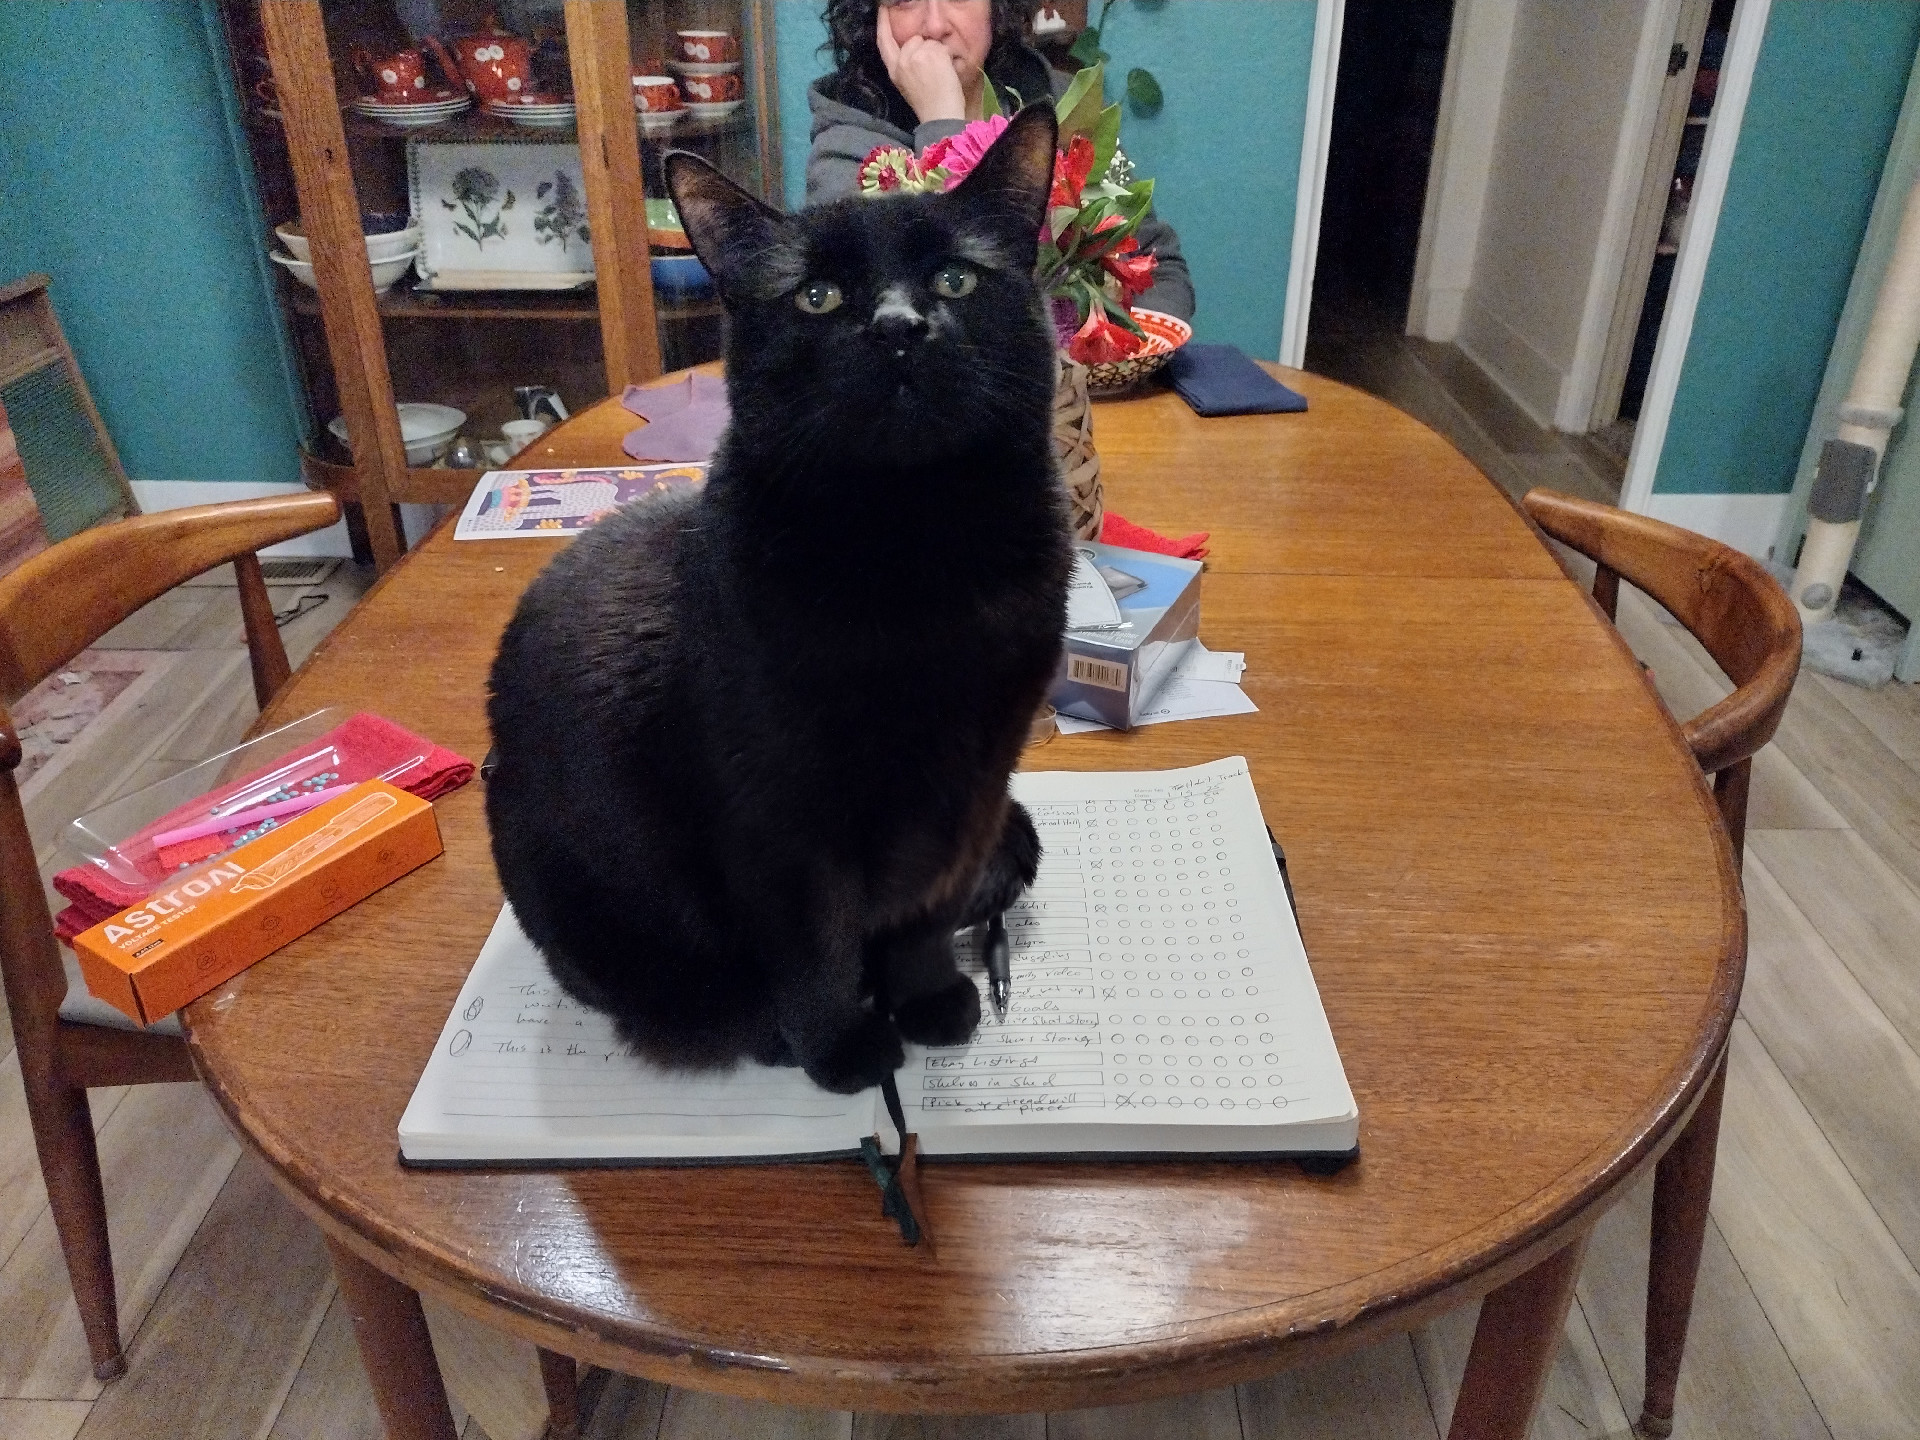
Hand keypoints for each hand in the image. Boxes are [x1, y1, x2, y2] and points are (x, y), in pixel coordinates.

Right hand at [876, 7, 965, 124]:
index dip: (883, 23)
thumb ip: (906, 64)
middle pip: (914, 39)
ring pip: (929, 42)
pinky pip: (942, 46)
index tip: (882, 9)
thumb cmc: (928, 104)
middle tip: (932, 71)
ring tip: (939, 74)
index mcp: (894, 70)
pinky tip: (946, 72)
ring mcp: (917, 56)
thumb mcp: (907, 84)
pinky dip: (947, 57)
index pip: (884, 41)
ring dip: (937, 53)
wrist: (940, 115)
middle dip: (925, 48)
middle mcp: (902, 61)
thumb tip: (916, 48)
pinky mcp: (932, 54)